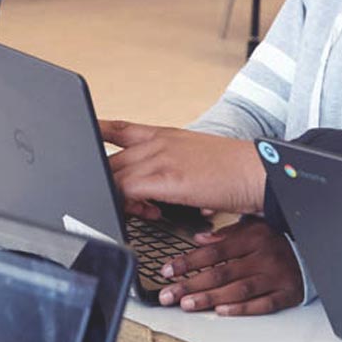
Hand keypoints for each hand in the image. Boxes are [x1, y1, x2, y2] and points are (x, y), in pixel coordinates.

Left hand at [99, 121, 266, 214]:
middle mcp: (158, 142)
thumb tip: (154, 194)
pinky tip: (144, 213)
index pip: (121, 128)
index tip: (83, 133)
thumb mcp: (195, 161)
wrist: (258, 172)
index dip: (98, 130)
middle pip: (111, 159)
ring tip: (140, 211)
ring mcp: (160, 157)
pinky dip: (126, 204)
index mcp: (165, 135)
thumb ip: (169, 171)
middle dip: (106, 182)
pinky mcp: (166, 177)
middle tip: (123, 203)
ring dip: (118, 197)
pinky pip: (127, 190)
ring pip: (115, 175)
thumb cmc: (233, 172)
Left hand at [155, 221, 303, 315]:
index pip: (213, 251)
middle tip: (169, 295)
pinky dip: (241, 309)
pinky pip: (262, 304)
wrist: (313, 254)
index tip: (168, 271)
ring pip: (238, 290)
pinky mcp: (286, 294)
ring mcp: (275, 276)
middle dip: (191, 285)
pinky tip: (222, 311)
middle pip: (221, 273)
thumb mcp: (253, 227)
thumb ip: (225, 234)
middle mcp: (264, 256)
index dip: (188, 262)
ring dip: (210, 298)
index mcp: (253, 237)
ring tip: (188, 304)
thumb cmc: (277, 242)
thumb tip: (199, 239)